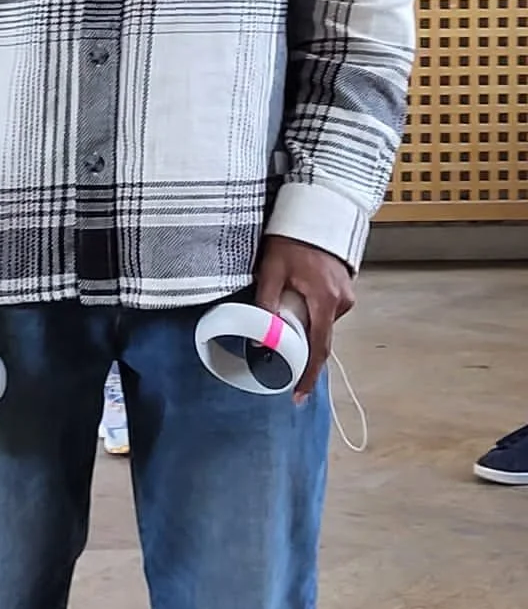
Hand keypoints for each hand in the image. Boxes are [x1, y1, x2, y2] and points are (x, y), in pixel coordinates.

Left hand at [252, 234, 354, 402]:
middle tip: (278, 352)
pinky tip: (295, 304)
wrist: (315, 213)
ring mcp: (346, 295)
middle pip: (320, 337)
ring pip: (321, 322)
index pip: (318, 349)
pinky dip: (310, 314)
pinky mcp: (343, 288)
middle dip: (300, 349)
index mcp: (326, 302)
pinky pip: (325, 310)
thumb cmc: (291, 240)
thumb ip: (266, 302)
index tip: (299, 395)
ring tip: (281, 313)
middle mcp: (342, 302)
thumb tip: (262, 338)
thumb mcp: (271, 270)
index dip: (308, 375)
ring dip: (303, 326)